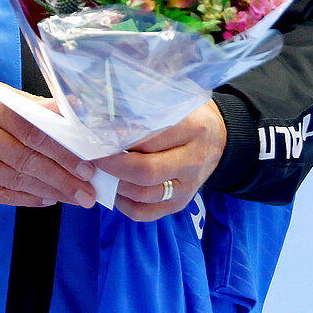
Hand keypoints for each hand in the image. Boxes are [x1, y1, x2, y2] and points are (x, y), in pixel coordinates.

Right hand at [0, 76, 95, 208]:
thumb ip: (29, 105)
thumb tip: (67, 112)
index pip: (32, 132)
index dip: (62, 152)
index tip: (86, 166)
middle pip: (26, 161)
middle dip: (62, 179)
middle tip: (88, 192)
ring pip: (14, 180)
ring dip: (48, 192)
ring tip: (75, 198)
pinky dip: (23, 198)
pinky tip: (45, 200)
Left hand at [93, 101, 226, 221]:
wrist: (220, 138)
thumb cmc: (189, 115)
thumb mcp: (177, 100)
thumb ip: (148, 103)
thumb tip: (103, 106)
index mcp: (193, 129)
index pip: (151, 138)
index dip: (120, 138)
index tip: (97, 132)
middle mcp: (193, 161)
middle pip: (146, 170)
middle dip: (112, 164)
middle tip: (92, 154)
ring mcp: (188, 187)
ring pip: (144, 194)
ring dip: (114, 184)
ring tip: (98, 170)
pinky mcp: (181, 204)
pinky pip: (146, 212)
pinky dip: (123, 204)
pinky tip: (112, 188)